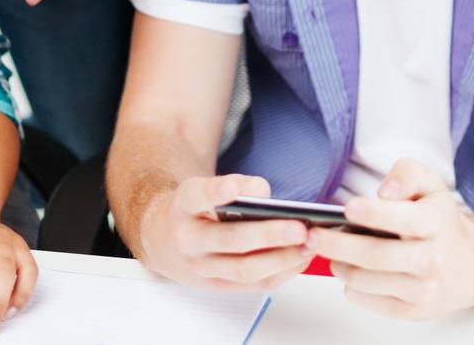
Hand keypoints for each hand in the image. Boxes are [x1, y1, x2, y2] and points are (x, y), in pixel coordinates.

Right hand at [138, 174, 310, 291]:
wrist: (165, 241)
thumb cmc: (195, 210)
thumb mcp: (205, 187)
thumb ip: (236, 186)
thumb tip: (267, 198)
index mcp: (184, 206)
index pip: (197, 197)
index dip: (216, 192)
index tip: (233, 187)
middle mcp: (189, 239)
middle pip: (230, 240)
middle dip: (268, 236)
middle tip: (299, 228)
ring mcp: (202, 268)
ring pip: (244, 269)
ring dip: (281, 259)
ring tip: (309, 244)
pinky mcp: (217, 286)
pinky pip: (254, 285)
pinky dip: (281, 272)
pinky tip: (301, 258)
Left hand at [309, 158, 473, 319]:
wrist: (473, 265)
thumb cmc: (442, 222)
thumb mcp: (432, 186)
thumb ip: (407, 174)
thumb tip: (384, 192)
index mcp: (435, 223)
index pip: (401, 219)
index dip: (371, 213)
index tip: (346, 209)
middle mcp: (431, 259)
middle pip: (375, 255)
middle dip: (337, 245)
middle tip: (312, 236)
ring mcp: (421, 289)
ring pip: (365, 280)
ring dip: (339, 265)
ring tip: (331, 252)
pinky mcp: (411, 310)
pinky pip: (367, 299)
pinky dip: (351, 285)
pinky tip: (351, 270)